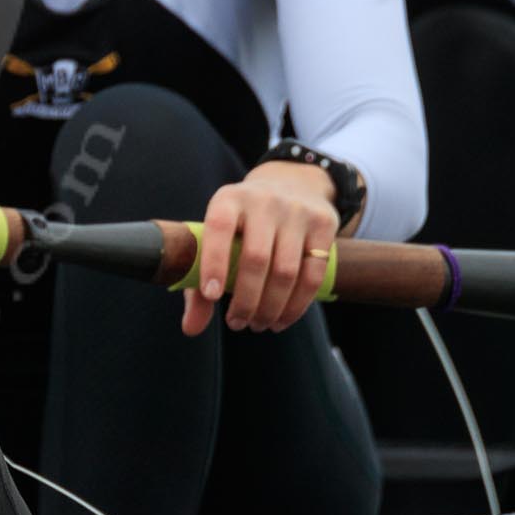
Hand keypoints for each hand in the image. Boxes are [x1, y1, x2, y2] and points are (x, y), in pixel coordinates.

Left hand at [182, 162, 339, 337]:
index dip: (214, 262)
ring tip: (259, 325)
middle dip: (246, 300)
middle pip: (256, 259)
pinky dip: (297, 305)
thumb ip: (198, 284)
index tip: (211, 295)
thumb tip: (190, 329)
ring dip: (271, 308)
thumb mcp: (216, 239)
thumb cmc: (241, 224)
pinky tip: (282, 319)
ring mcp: (296, 211)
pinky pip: (313, 274)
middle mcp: (262, 201)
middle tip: (237, 324)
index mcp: (227, 199)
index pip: (218, 228)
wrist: (290, 185)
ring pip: (286, 271)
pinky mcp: (323, 224)